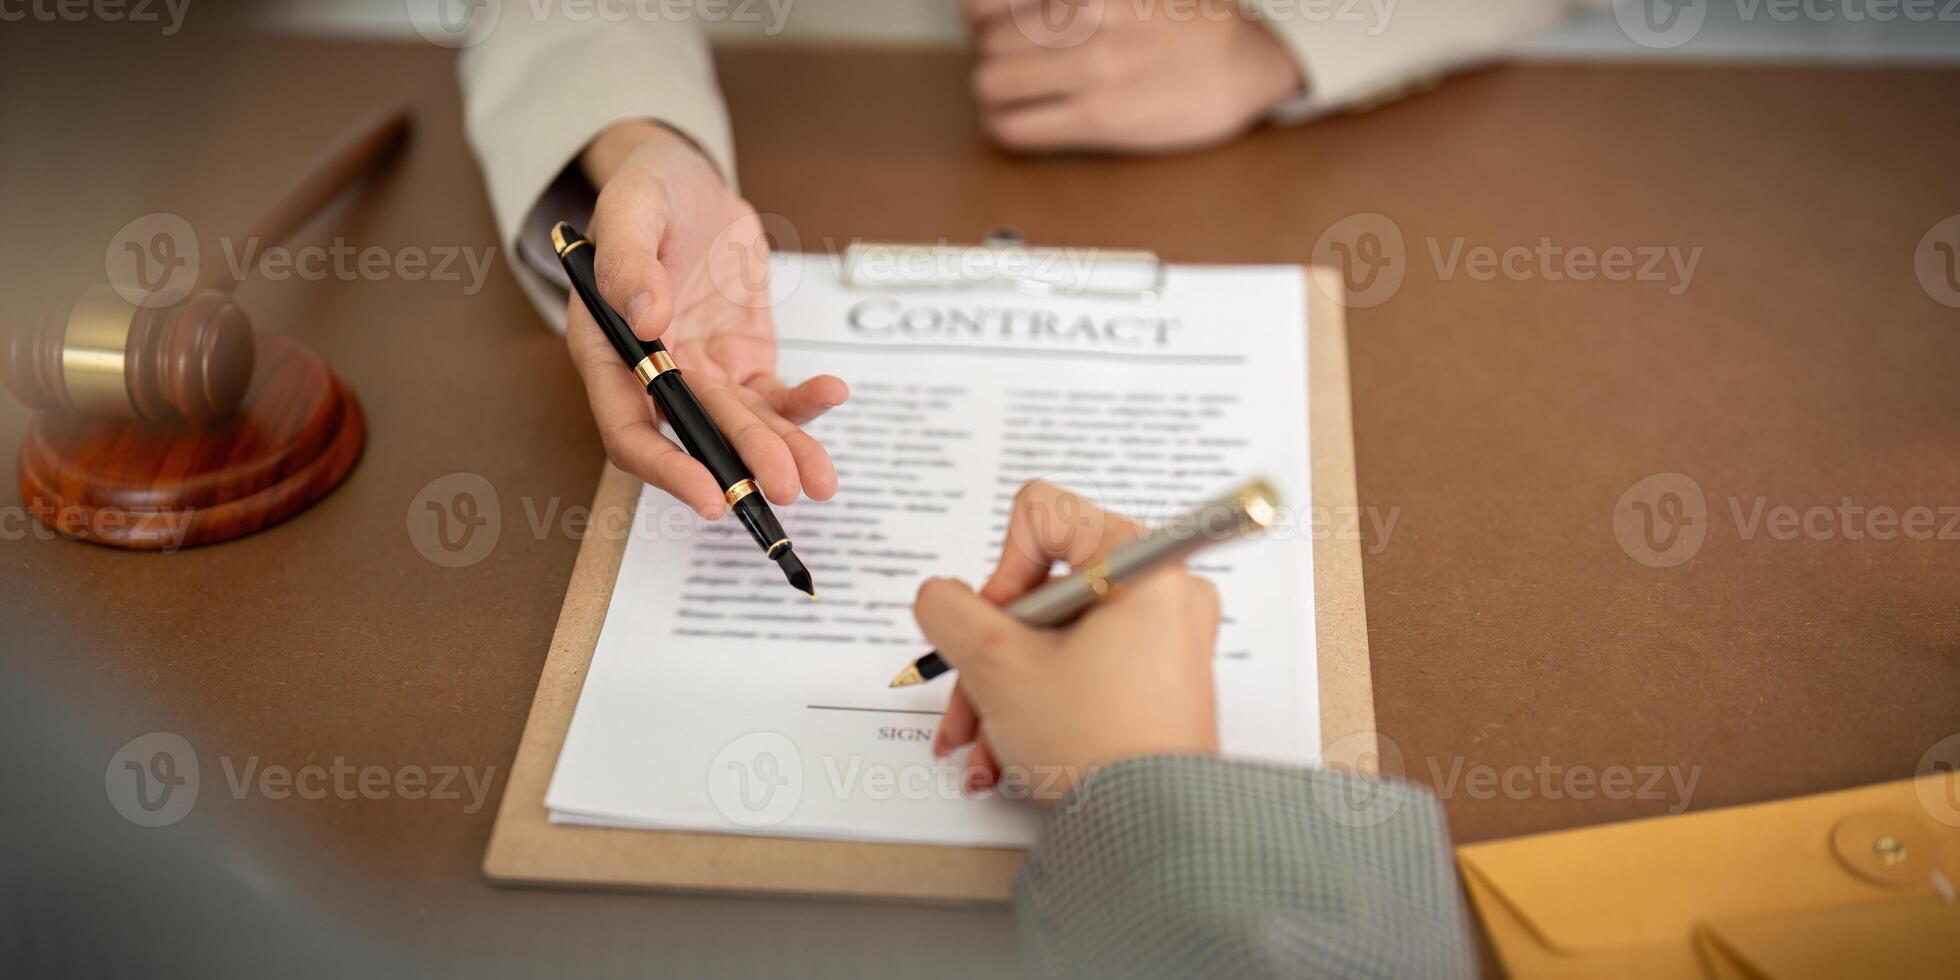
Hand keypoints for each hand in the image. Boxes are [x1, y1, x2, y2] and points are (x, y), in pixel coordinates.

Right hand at [569, 121, 847, 516]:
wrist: (685, 183)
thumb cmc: (644, 192)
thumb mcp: (630, 206)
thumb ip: (628, 259)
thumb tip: (647, 317)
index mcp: (608, 351)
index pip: (628, 430)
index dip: (666, 468)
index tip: (708, 494)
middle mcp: (654, 374)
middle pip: (699, 436)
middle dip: (743, 465)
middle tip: (784, 486)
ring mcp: (703, 371)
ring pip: (743, 428)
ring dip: (781, 454)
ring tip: (821, 481)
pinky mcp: (743, 361)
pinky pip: (775, 396)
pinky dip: (805, 403)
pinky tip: (833, 393)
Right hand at [914, 482, 1222, 806]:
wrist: (1154, 832)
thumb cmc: (1097, 744)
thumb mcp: (998, 667)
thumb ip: (950, 611)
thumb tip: (941, 597)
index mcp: (1142, 562)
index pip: (1043, 516)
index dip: (1000, 572)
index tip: (995, 628)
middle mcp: (1164, 590)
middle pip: (1043, 590)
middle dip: (989, 653)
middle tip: (967, 700)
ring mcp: (1166, 638)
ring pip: (1056, 639)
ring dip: (1002, 691)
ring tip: (978, 749)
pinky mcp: (1160, 682)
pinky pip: (1084, 671)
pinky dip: (1039, 706)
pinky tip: (1003, 758)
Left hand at [965, 0, 1303, 153]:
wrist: (1247, 60)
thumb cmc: (1192, 16)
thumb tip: (1017, 10)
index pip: (986, 2)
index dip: (982, 16)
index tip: (993, 25)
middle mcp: (1082, 17)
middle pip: (987, 41)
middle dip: (993, 53)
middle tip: (1013, 61)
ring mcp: (1090, 69)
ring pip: (991, 83)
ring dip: (996, 90)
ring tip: (1014, 92)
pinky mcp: (1099, 118)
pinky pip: (1015, 127)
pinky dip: (1005, 127)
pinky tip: (1020, 121)